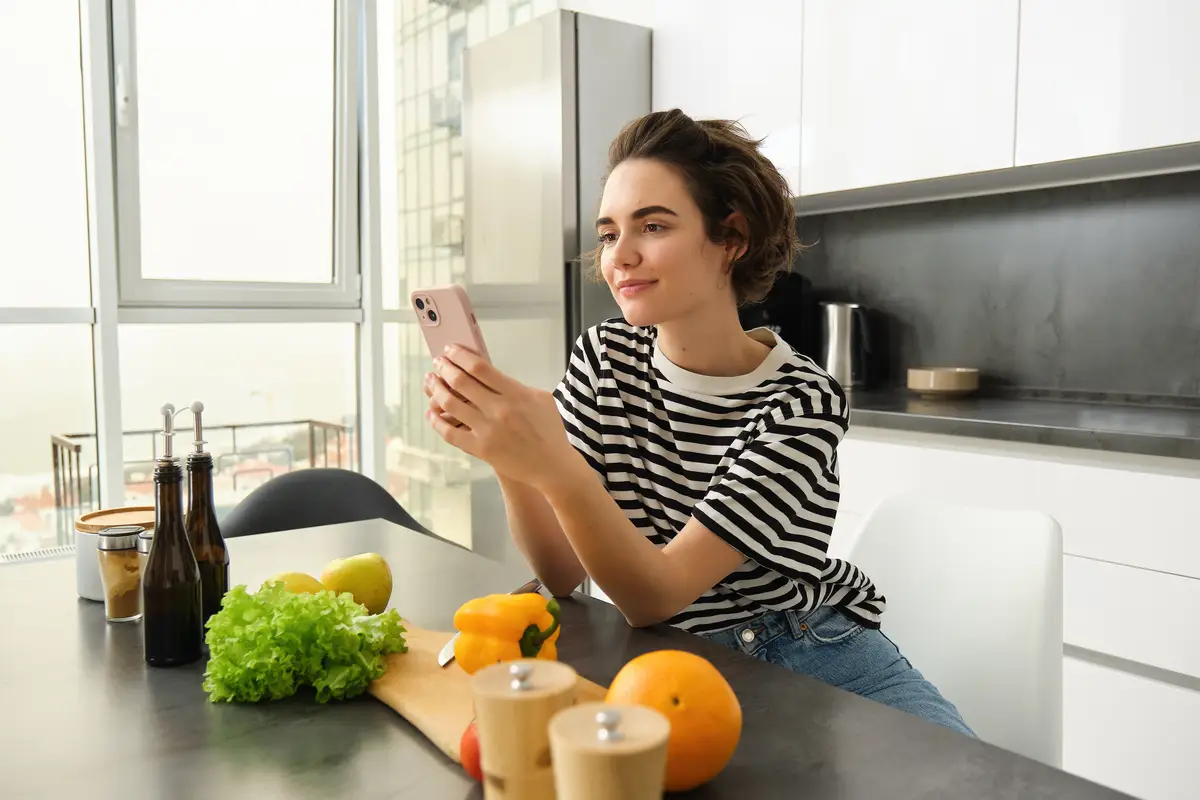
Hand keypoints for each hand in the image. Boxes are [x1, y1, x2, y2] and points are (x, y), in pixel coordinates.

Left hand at [424, 345, 579, 491]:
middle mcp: (499, 410)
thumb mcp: (541, 399)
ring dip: (436, 390)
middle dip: (444, 368)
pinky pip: (450, 433)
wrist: (552, 465)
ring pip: (450, 404)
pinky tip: (431, 412)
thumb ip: (516, 385)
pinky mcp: (480, 449)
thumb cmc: (549, 431)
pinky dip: (436, 421)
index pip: (480, 367)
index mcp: (516, 394)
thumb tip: (491, 376)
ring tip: (431, 381)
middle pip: (461, 382)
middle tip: (438, 362)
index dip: (460, 355)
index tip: (451, 350)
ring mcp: (488, 430)